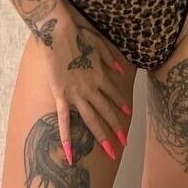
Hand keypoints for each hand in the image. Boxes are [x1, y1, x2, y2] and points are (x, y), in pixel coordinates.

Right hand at [43, 9, 132, 165]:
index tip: (128, 114)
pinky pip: (65, 120)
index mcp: (100, 76)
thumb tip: (121, 71)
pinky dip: (67, 138)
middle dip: (117, 128)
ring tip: (111, 152)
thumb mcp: (99, 43)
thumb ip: (110, 59)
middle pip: (106, 111)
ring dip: (102, 136)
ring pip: (92, 120)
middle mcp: (91, 88)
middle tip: (125, 143)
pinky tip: (70, 154)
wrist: (58, 34)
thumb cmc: (77, 35)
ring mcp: (77, 94)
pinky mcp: (61, 96)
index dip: (121, 104)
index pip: (114, 94)